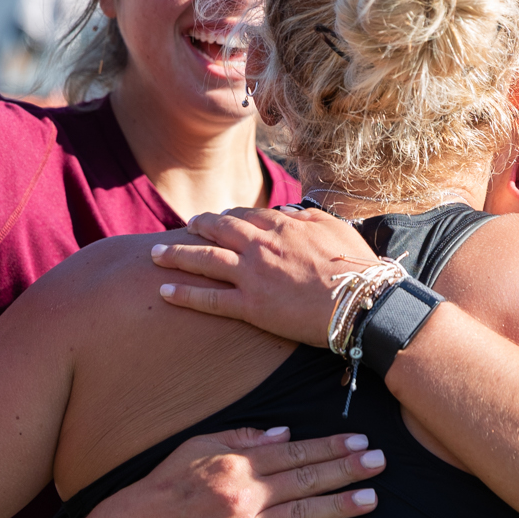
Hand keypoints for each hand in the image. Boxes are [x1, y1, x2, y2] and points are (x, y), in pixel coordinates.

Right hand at [85, 426, 386, 517]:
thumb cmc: (167, 485)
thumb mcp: (199, 446)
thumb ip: (243, 438)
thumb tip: (284, 433)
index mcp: (237, 464)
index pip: (293, 452)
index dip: (328, 446)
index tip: (359, 442)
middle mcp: (245, 494)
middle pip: (304, 479)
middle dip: (345, 469)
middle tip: (379, 462)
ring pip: (300, 516)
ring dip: (338, 507)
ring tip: (372, 499)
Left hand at [151, 206, 379, 346]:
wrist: (363, 302)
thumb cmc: (356, 266)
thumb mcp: (334, 228)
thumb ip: (305, 216)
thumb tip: (287, 211)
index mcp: (282, 226)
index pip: (246, 215)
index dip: (228, 216)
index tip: (218, 219)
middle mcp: (260, 246)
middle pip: (217, 230)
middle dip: (196, 227)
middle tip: (182, 228)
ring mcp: (252, 275)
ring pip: (204, 259)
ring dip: (176, 255)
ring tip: (155, 255)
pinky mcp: (250, 306)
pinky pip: (209, 299)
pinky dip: (184, 294)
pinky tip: (163, 291)